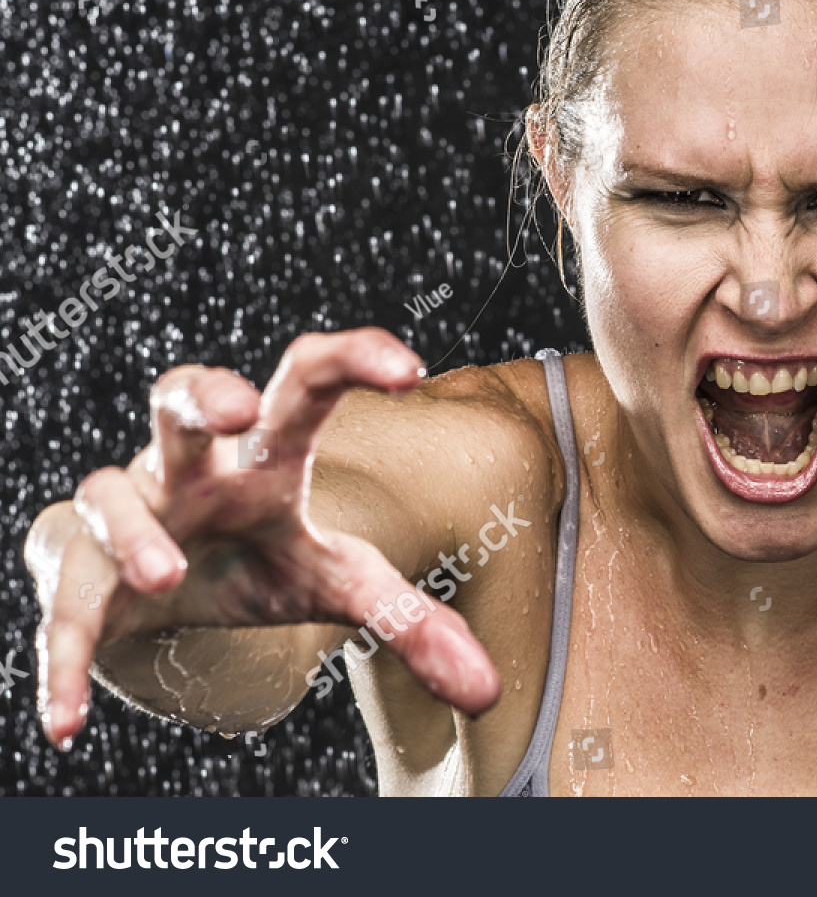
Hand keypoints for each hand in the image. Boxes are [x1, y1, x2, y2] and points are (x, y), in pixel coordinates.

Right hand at [25, 328, 500, 749]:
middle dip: (200, 393)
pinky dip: (64, 663)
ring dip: (132, 528)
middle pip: (180, 396)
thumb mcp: (333, 581)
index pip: (305, 383)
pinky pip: (63, 609)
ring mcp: (129, 513)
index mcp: (265, 454)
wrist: (158, 591)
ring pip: (109, 491)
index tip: (411, 368)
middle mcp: (193, 468)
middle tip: (233, 408)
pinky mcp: (78, 576)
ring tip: (166, 572)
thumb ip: (410, 619)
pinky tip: (66, 722)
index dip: (352, 360)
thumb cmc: (255, 558)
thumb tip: (487, 692)